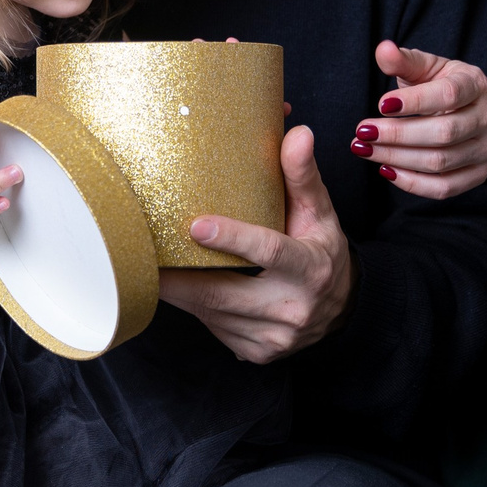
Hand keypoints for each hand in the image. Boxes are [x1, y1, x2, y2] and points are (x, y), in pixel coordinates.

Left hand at [158, 126, 355, 362]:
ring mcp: (273, 338)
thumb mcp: (320, 214)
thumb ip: (302, 176)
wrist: (342, 309)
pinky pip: (214, 327)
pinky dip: (195, 308)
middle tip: (144, 255)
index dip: (232, 238)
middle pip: (223, 294)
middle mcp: (293, 309)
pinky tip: (181, 288)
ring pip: (211, 314)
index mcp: (311, 270)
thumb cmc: (323, 252)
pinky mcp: (256, 353)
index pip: (268, 252)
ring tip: (151, 268)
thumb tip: (298, 133)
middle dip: (180, 278)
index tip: (197, 225)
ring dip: (180, 293)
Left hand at [352, 40, 486, 198]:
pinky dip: (412, 183)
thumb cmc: (444, 86)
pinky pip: (444, 188)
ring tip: (365, 150)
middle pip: (443, 133)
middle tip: (362, 133)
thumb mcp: (428, 68)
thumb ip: (404, 61)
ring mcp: (486, 150)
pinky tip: (386, 170)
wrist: (477, 113)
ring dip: (397, 159)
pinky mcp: (478, 175)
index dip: (414, 102)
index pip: (448, 95)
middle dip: (397, 135)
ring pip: (440, 163)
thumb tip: (383, 50)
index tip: (380, 104)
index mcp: (476, 85)